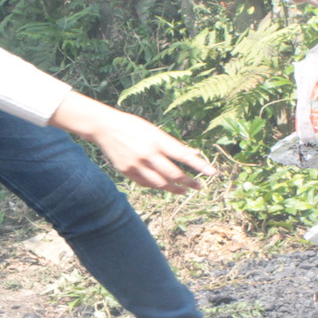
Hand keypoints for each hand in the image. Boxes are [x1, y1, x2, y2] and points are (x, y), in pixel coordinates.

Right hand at [50, 93, 214, 193]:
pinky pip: (146, 184)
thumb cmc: (134, 126)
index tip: (212, 172)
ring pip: (160, 183)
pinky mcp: (126, 171)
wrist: (105, 127)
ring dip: (174, 189)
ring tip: (184, 191)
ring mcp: (136, 164)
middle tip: (199, 186)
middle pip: (173, 174)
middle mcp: (148, 153)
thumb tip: (195, 153)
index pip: (183, 155)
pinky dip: (157, 186)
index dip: (199, 165)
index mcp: (157, 140)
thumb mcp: (155, 131)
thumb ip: (174, 144)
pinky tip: (164, 186)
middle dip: (189, 182)